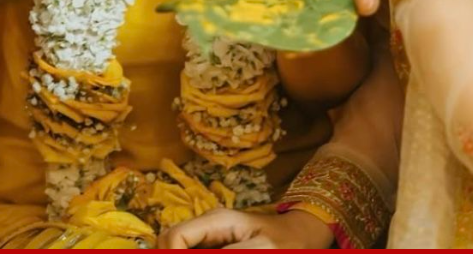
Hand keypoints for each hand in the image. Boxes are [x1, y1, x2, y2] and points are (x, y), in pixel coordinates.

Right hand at [158, 206, 333, 247]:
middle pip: (169, 240)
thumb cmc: (286, 242)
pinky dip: (189, 252)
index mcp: (215, 222)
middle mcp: (206, 226)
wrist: (302, 236)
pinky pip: (192, 249)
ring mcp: (209, 236)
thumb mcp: (261, 250)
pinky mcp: (215, 245)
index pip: (175, 236)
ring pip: (178, 246)